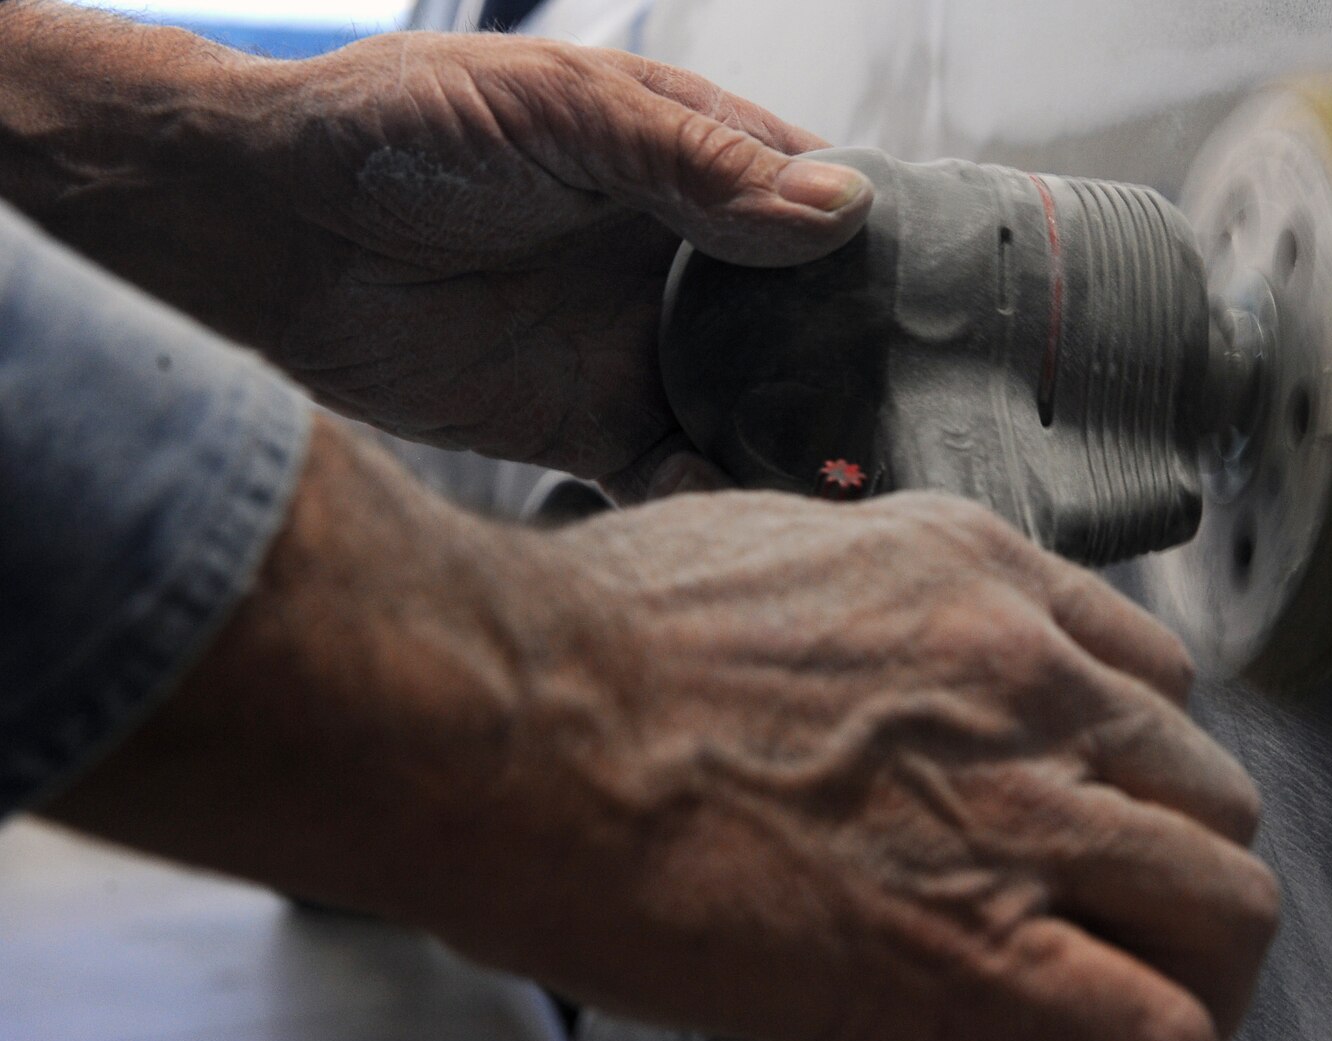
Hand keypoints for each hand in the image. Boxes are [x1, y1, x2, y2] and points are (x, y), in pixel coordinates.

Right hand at [45, 419, 1278, 1040]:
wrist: (507, 715)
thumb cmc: (584, 638)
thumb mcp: (768, 557)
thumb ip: (869, 614)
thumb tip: (879, 689)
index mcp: (977, 577)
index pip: (1153, 677)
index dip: (1138, 766)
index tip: (1107, 815)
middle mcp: (1028, 680)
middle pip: (1210, 792)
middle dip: (1184, 867)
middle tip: (1135, 922)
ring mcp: (1020, 810)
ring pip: (1223, 903)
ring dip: (1196, 963)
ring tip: (1147, 1004)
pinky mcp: (976, 949)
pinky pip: (1158, 1022)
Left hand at [240, 33, 870, 499]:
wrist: (263, 229)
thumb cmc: (399, 130)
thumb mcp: (562, 114)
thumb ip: (697, 162)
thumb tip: (838, 210)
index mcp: (692, 167)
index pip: (822, 209)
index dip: (883, 254)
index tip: (953, 309)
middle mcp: (682, 263)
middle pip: (808, 322)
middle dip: (861, 367)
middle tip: (921, 421)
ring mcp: (642, 350)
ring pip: (757, 407)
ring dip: (803, 445)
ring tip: (860, 487)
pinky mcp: (588, 429)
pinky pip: (675, 475)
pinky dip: (714, 500)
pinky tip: (747, 521)